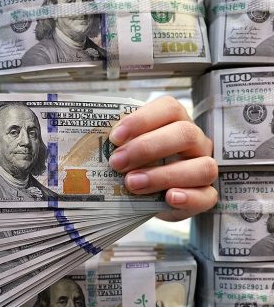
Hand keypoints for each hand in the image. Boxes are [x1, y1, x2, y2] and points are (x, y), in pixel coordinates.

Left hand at [109, 96, 217, 221]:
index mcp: (175, 122)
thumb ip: (121, 145)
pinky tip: (169, 197)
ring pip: (201, 166)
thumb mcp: (128, 151)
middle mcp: (195, 141)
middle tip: (117, 163)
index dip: (142, 120)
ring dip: (163, 175)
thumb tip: (99, 144)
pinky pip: (207, 196)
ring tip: (133, 183)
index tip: (115, 137)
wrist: (150, 196)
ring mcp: (204, 167)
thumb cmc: (138, 166)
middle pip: (184, 133)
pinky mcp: (206, 195)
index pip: (169, 108)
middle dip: (147, 148)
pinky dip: (188, 197)